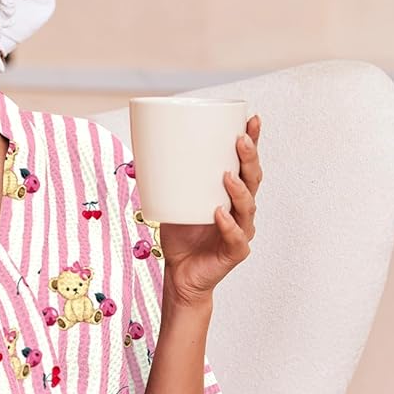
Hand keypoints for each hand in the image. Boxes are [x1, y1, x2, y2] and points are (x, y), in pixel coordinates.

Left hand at [154, 115, 262, 305]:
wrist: (180, 273)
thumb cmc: (181, 236)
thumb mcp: (170, 201)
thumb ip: (163, 180)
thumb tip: (140, 155)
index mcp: (231, 194)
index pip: (246, 164)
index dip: (253, 142)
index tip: (251, 119)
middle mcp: (241, 209)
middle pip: (253, 180)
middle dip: (249, 159)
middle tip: (240, 140)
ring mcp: (241, 230)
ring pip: (248, 207)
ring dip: (239, 190)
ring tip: (228, 175)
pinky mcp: (235, 251)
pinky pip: (236, 237)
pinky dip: (228, 225)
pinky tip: (220, 213)